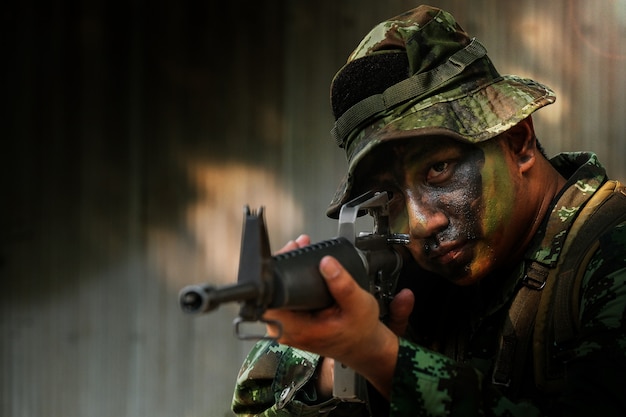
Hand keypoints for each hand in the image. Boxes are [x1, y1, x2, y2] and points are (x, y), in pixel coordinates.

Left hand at [264, 247, 402, 398]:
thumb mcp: (359, 306)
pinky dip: (292, 281)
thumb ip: (343, 285)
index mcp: (297, 329)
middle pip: (270, 292)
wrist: (363, 346)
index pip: (270, 298)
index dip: (276, 272)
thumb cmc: (360, 331)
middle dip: (283, 266)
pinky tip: (303, 268)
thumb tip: (326, 263)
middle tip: (298, 247)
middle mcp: (286, 330)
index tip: (290, 253)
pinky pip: (283, 298)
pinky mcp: (291, 322)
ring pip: (276, 294)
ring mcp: (287, 327)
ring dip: (287, 272)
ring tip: (302, 253)